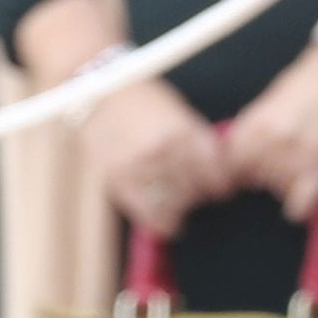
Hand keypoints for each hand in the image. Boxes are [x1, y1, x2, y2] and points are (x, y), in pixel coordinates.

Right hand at [74, 69, 232, 243]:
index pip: (214, 170)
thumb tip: (216, 172)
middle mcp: (163, 150)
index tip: (222, 189)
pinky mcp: (119, 179)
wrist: (95, 93)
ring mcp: (140, 166)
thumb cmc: (141, 100)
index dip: (221, 183)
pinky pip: (148, 213)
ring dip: (182, 207)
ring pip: (175, 204)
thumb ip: (196, 142)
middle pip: (197, 189)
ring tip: (181, 204)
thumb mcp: (177, 111)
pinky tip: (168, 224)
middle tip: (200, 195)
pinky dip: (162, 222)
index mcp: (182, 130)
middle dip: (201, 194)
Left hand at [216, 36, 317, 219]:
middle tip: (286, 158)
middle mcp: (271, 144)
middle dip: (266, 170)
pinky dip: (303, 204)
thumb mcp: (285, 85)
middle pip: (254, 176)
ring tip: (305, 165)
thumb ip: (261, 111)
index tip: (252, 159)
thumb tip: (241, 131)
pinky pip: (299, 207)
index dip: (243, 160)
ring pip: (276, 189)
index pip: (231, 159)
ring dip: (287, 183)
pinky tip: (311, 191)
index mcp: (258, 122)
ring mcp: (295, 161)